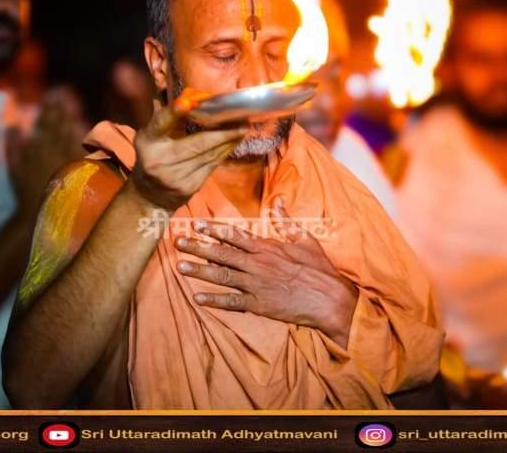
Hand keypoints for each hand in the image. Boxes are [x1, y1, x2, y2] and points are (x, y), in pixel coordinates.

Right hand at [7, 94, 83, 215]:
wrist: (38, 215)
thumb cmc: (24, 191)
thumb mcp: (13, 168)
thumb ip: (12, 145)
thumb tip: (13, 124)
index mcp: (37, 149)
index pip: (44, 123)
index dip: (49, 108)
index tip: (52, 96)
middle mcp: (52, 151)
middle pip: (58, 125)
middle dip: (60, 109)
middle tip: (64, 96)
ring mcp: (66, 159)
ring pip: (70, 134)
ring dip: (71, 119)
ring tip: (72, 108)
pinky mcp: (77, 169)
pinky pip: (81, 149)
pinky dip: (82, 137)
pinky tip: (84, 129)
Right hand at [130, 100, 250, 213]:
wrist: (150, 195)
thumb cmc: (154, 154)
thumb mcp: (154, 134)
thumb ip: (170, 115)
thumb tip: (190, 94)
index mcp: (148, 140)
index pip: (161, 123)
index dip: (174, 112)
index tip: (188, 102)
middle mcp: (160, 159)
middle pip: (196, 143)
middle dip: (222, 132)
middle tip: (241, 120)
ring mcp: (175, 176)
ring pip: (209, 154)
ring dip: (229, 140)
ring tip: (243, 128)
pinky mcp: (190, 187)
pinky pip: (212, 165)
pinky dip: (225, 151)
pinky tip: (234, 141)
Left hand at [174, 200, 357, 345]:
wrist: (329, 298)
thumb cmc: (318, 267)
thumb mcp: (303, 238)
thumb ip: (285, 221)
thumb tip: (277, 200)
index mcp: (266, 247)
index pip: (234, 235)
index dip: (214, 229)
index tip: (196, 224)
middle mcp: (257, 264)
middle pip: (222, 253)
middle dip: (198, 247)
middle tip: (178, 242)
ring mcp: (256, 285)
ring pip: (222, 276)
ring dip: (200, 271)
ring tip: (180, 267)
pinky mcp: (259, 305)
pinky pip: (232, 302)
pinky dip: (214, 301)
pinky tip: (197, 298)